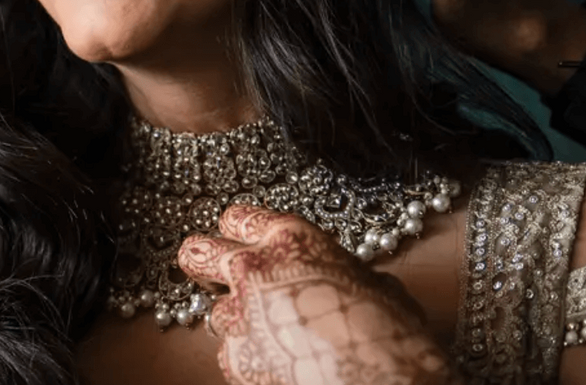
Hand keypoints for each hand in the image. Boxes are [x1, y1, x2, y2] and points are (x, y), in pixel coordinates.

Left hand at [178, 205, 455, 384]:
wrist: (383, 380)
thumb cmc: (388, 329)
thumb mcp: (372, 280)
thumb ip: (341, 270)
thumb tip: (349, 278)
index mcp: (290, 238)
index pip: (238, 218)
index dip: (238, 231)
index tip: (238, 240)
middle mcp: (255, 269)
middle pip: (197, 252)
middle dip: (202, 264)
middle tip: (210, 274)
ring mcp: (241, 316)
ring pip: (215, 311)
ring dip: (236, 321)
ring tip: (267, 335)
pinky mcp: (238, 360)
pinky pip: (229, 353)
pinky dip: (246, 359)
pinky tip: (274, 363)